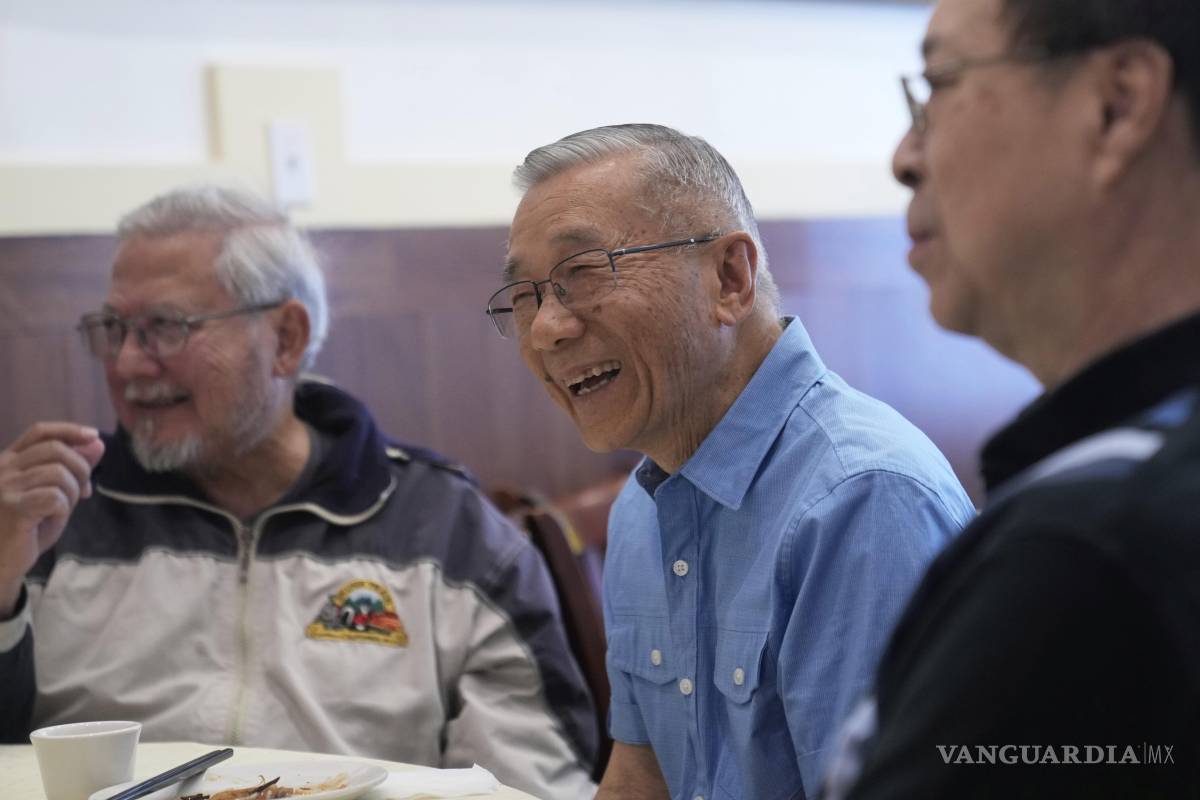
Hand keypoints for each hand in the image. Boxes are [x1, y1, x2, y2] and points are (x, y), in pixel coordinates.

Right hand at [0, 423, 104, 616]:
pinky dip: (63, 508)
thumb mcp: (54, 494)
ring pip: (58, 473)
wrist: (3, 562)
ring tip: (61, 510)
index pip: (39, 432)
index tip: (93, 436)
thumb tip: (97, 443)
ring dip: (72, 492)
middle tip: (83, 492)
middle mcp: (3, 469)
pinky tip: (51, 519)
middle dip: (80, 468)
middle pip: (55, 449)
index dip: (69, 430)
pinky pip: (54, 496)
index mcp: (9, 461)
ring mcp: (4, 487)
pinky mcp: (12, 507)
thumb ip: (73, 468)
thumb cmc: (27, 529)